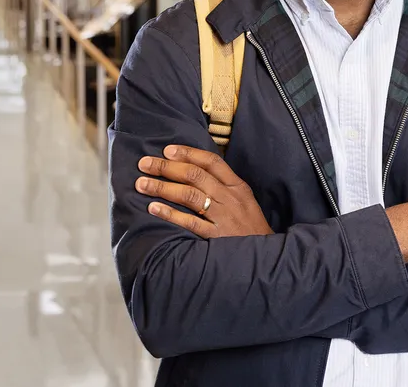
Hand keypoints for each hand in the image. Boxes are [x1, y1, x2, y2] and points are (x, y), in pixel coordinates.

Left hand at [136, 145, 272, 237]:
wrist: (264, 256)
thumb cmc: (250, 227)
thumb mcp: (244, 200)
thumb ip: (224, 186)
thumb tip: (195, 170)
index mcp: (237, 186)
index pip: (211, 162)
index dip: (188, 153)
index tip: (168, 150)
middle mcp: (230, 198)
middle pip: (195, 175)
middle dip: (166, 167)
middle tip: (145, 164)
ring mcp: (223, 217)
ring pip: (189, 195)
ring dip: (162, 187)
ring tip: (142, 183)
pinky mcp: (216, 237)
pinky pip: (189, 222)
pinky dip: (170, 214)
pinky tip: (154, 208)